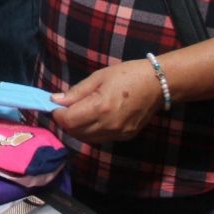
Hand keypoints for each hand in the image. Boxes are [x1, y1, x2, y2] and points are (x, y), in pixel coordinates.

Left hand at [50, 59, 164, 143]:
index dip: (58, 114)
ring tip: (79, 113)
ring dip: (77, 129)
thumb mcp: (98, 77)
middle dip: (66, 122)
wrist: (158, 84)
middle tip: (66, 109)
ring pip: (87, 139)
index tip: (56, 105)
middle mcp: (108, 125)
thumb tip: (55, 100)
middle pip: (75, 133)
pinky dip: (91, 132)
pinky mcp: (125, 137)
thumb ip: (76, 92)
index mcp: (101, 108)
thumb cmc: (127, 75)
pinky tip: (93, 118)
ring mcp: (118, 134)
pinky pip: (100, 139)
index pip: (69, 121)